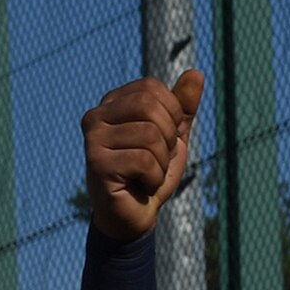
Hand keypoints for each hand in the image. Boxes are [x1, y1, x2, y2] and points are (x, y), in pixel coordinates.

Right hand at [81, 70, 204, 240]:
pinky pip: (144, 160)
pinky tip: (141, 186)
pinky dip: (155, 178)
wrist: (133, 217)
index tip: (164, 139)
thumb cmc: (150, 174)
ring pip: (150, 135)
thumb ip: (183, 108)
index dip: (172, 113)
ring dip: (162, 162)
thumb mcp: (173, 137)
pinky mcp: (96, 165)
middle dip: (168, 137)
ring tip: (148, 175)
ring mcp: (92, 141)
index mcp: (112, 104)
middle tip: (158, 160)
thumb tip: (196, 73)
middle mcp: (95, 117)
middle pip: (149, 106)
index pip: (151, 87)